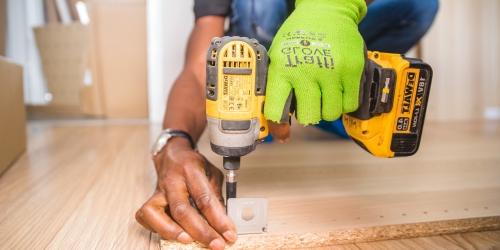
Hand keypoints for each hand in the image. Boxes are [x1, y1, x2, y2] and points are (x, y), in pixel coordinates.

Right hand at [136, 138, 235, 249]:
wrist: (172, 154)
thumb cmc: (193, 165)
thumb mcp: (212, 173)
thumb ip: (216, 196)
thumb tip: (223, 222)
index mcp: (191, 170)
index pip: (205, 198)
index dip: (218, 220)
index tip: (229, 234)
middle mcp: (172, 181)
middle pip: (182, 210)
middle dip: (200, 232)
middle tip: (216, 244)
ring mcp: (158, 191)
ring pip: (156, 214)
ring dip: (172, 231)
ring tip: (188, 241)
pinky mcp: (150, 200)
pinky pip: (146, 217)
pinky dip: (157, 228)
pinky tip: (172, 234)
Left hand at [264, 0, 366, 139]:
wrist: (326, 11)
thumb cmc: (299, 36)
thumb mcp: (278, 57)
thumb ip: (278, 86)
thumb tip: (278, 120)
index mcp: (282, 69)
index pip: (276, 109)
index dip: (278, 126)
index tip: (282, 131)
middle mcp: (306, 71)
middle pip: (308, 117)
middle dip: (308, 115)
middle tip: (309, 104)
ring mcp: (331, 72)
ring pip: (330, 113)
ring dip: (327, 109)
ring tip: (324, 94)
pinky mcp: (352, 71)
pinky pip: (350, 104)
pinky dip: (344, 102)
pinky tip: (338, 89)